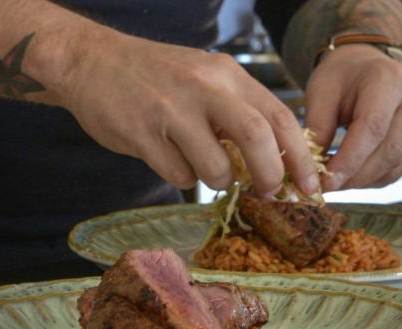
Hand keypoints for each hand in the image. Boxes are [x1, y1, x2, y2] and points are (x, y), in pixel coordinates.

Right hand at [57, 26, 320, 196]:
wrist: (92, 61)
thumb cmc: (155, 77)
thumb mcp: (204, 78)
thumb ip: (237, 111)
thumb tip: (275, 159)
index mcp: (226, 74)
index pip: (279, 116)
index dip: (300, 157)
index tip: (309, 185)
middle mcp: (204, 88)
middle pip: (257, 139)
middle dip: (270, 176)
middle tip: (268, 193)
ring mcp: (171, 110)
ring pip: (216, 168)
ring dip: (218, 181)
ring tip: (204, 169)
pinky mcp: (142, 134)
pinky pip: (178, 176)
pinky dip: (182, 179)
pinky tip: (169, 159)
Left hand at [303, 44, 401, 190]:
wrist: (366, 64)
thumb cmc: (340, 75)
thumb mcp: (321, 91)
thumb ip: (318, 128)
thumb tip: (313, 170)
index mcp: (389, 80)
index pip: (373, 128)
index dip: (350, 160)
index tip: (327, 181)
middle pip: (390, 150)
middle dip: (356, 175)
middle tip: (328, 187)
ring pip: (396, 163)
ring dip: (363, 181)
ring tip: (335, 184)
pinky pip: (397, 168)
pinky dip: (372, 179)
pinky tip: (350, 178)